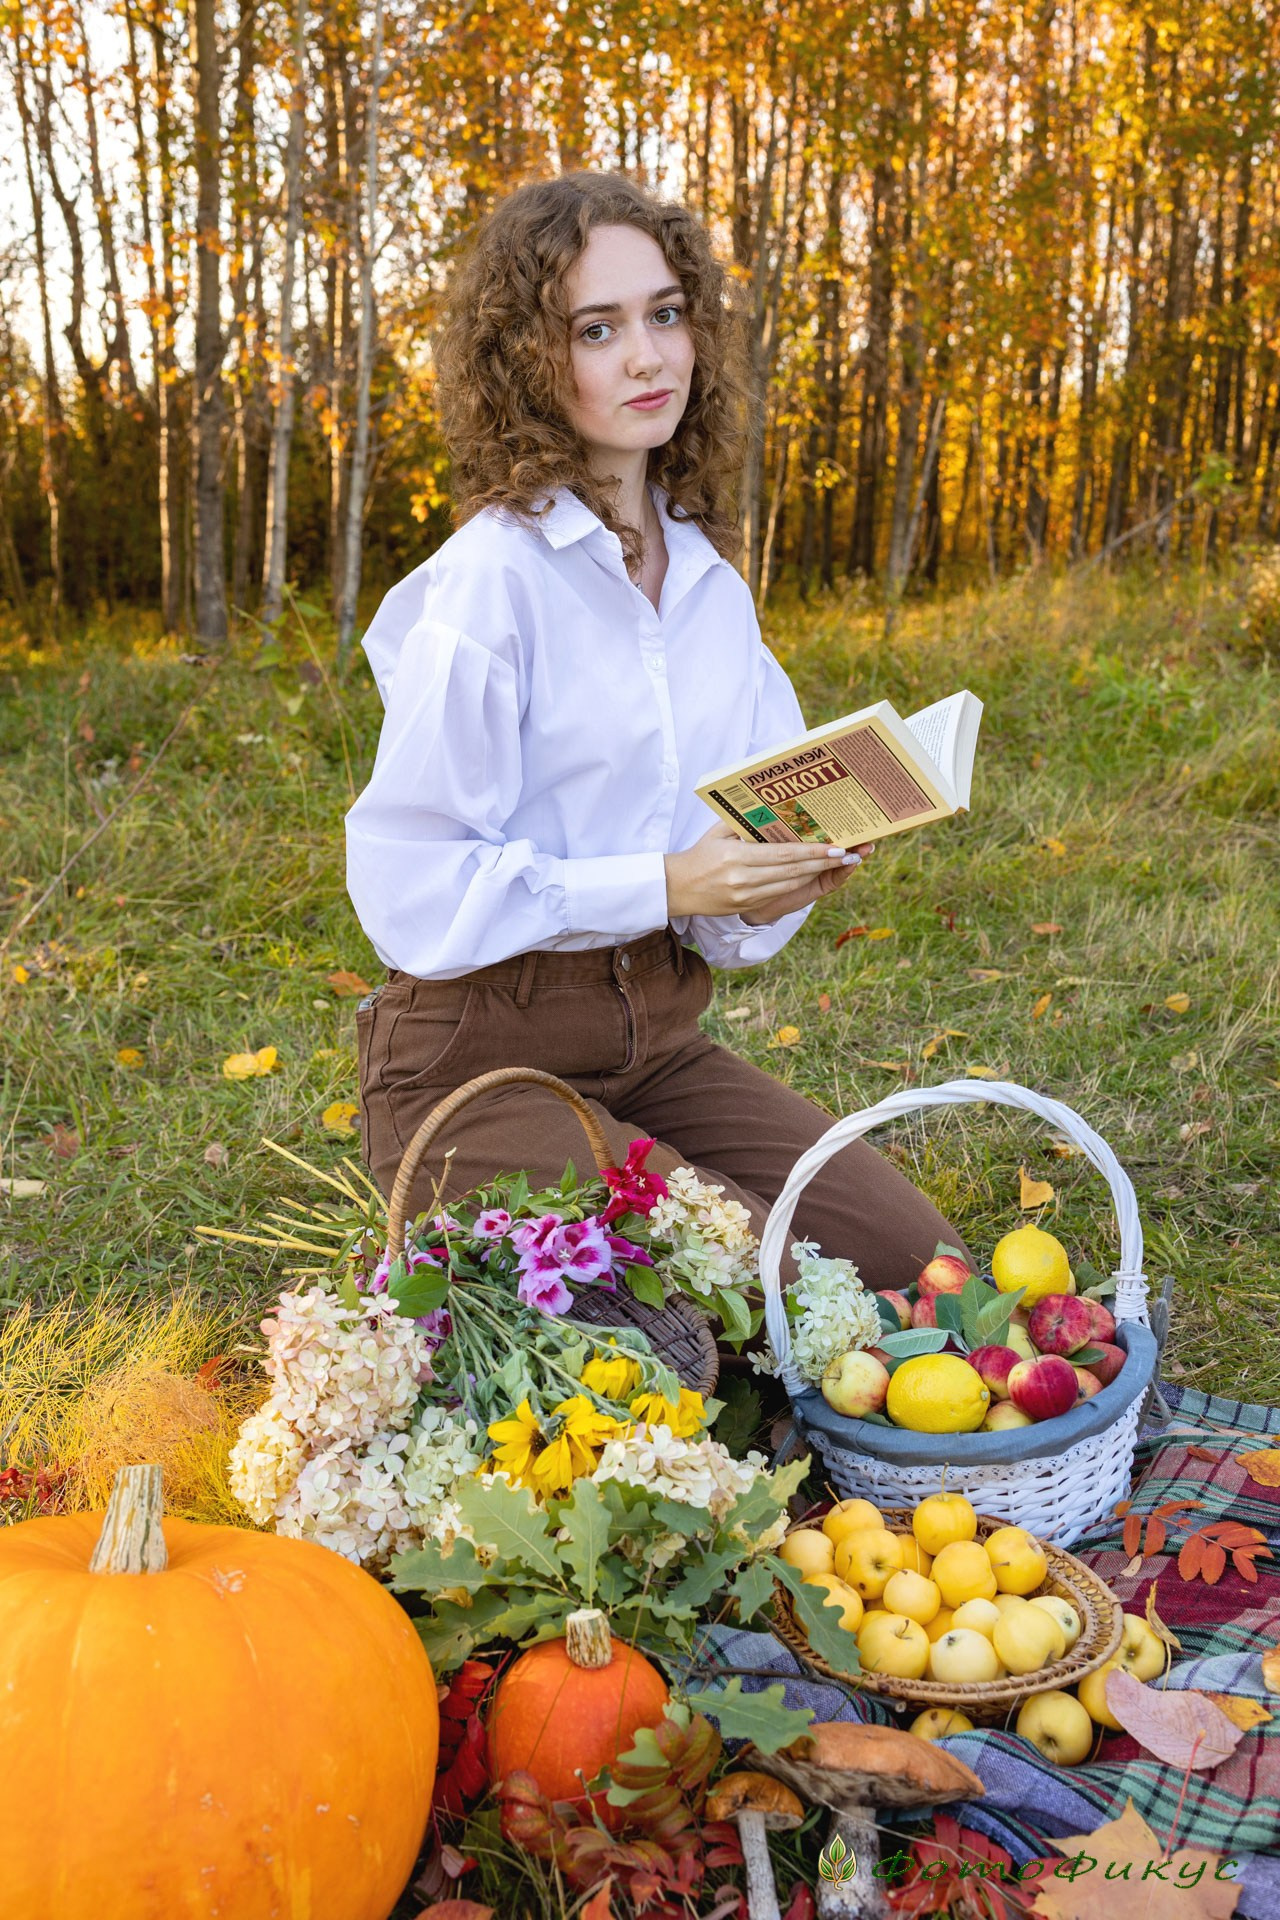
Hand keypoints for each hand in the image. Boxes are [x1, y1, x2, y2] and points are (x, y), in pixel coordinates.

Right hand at [663, 821, 875, 924]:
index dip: (812, 852)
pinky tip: (812, 873)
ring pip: (789, 884)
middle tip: (848, 854)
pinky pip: (779, 893)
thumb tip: (771, 811)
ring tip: (837, 863)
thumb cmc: (698, 855)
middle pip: (792, 871)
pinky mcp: (746, 906)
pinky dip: (798, 883)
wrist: (677, 889)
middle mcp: (744, 879)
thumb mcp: (717, 833)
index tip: (835, 847)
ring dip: (815, 873)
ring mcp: (746, 896)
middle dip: (823, 862)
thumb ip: (743, 824)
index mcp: (737, 858)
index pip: (783, 855)